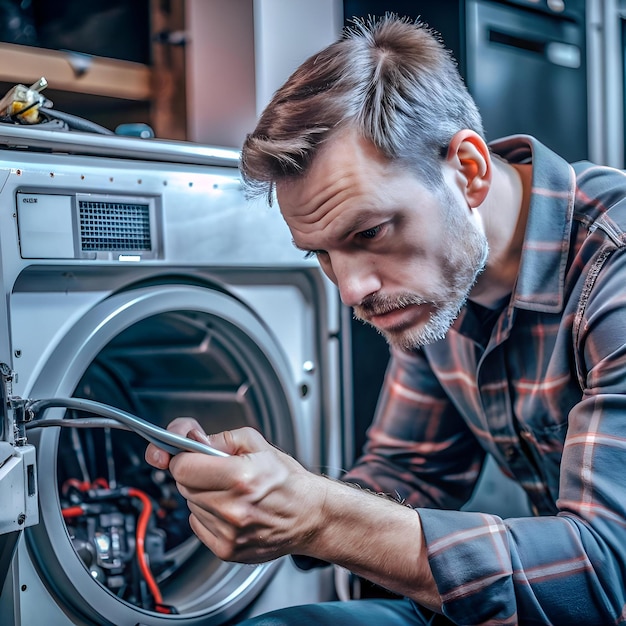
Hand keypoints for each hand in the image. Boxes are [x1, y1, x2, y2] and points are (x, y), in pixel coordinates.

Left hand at [145, 420, 327, 563]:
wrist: (309, 514)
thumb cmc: (286, 480)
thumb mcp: (257, 444)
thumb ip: (220, 438)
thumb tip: (191, 439)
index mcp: (241, 478)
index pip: (183, 468)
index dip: (184, 458)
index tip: (191, 456)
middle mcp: (233, 509)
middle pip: (183, 486)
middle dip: (195, 474)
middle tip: (218, 472)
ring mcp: (229, 533)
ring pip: (190, 506)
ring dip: (202, 495)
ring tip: (230, 492)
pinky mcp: (227, 550)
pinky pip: (197, 525)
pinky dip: (208, 515)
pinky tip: (230, 509)